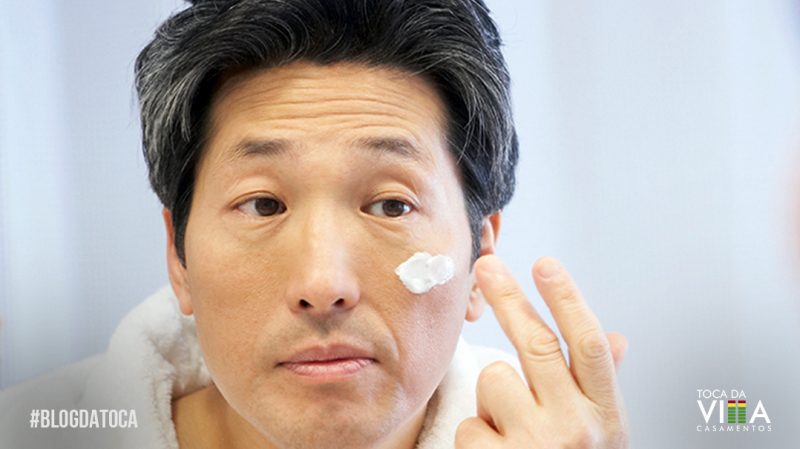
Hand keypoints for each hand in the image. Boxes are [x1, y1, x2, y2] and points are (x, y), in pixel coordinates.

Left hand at [456, 255, 628, 447]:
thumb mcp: (604, 434)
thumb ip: (602, 385)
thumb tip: (616, 340)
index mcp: (605, 415)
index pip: (587, 343)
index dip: (566, 299)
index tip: (544, 264)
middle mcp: (575, 427)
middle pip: (537, 344)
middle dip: (509, 298)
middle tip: (487, 265)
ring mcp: (536, 445)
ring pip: (494, 380)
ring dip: (492, 398)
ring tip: (510, 430)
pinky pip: (469, 424)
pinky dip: (476, 436)